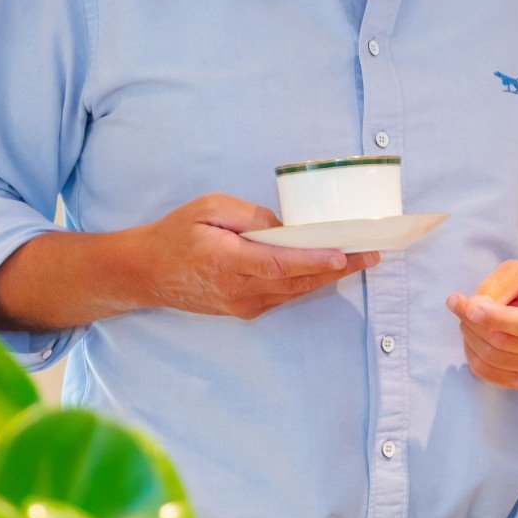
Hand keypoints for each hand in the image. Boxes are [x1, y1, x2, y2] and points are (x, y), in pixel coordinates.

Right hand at [125, 194, 378, 319]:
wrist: (147, 272)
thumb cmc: (176, 234)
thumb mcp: (208, 208)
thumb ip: (247, 215)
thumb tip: (282, 226)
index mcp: (226, 263)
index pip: (279, 264)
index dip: (314, 261)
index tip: (344, 255)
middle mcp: (238, 291)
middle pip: (297, 281)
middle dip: (338, 268)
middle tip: (371, 253)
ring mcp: (242, 305)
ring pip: (295, 292)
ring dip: (328, 276)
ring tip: (361, 259)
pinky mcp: (244, 309)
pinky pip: (284, 295)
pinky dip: (309, 282)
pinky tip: (329, 268)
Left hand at [446, 260, 517, 391]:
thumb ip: (498, 286)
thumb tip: (473, 310)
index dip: (498, 319)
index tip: (472, 308)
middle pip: (502, 340)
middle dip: (472, 320)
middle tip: (460, 303)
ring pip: (491, 356)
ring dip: (469, 334)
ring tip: (468, 317)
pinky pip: (486, 372)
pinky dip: (471, 352)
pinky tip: (473, 336)